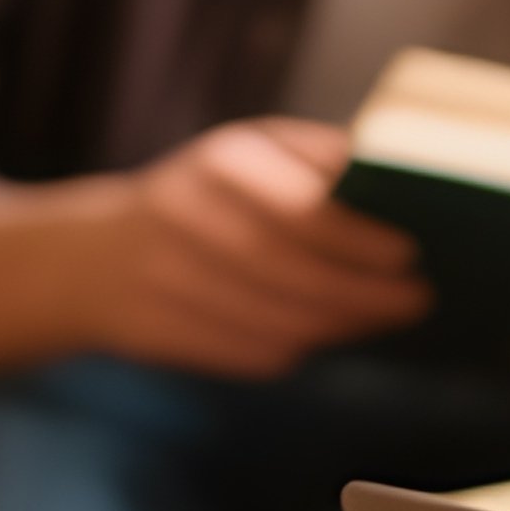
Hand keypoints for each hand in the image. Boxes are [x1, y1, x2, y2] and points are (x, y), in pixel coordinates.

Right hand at [83, 118, 430, 376]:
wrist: (92, 257)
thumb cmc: (209, 199)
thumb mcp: (257, 156)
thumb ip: (325, 166)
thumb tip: (409, 190)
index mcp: (223, 162)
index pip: (303, 208)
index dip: (360, 240)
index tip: (410, 256)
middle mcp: (186, 214)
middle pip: (294, 272)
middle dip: (364, 294)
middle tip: (416, 301)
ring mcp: (163, 277)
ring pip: (277, 320)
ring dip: (339, 326)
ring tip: (377, 317)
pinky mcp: (155, 331)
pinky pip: (248, 354)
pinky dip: (294, 349)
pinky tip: (318, 335)